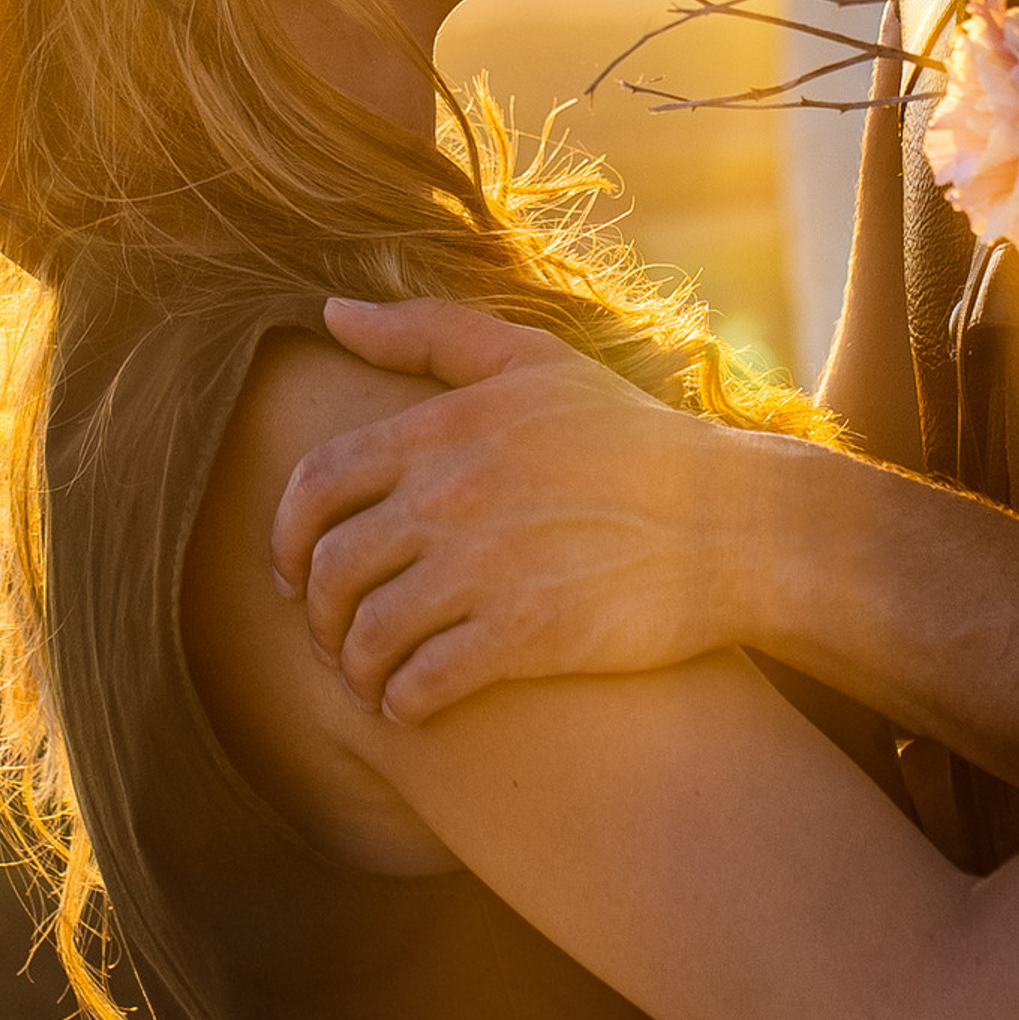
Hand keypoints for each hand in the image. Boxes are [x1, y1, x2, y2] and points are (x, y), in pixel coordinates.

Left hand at [267, 295, 785, 722]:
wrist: (733, 522)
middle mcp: (451, 495)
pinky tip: (413, 706)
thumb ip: (427, 331)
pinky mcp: (527, 633)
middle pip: (330, 567)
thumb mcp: (533, 360)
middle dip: (316, 614)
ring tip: (371, 680)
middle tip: (332, 636)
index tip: (291, 570)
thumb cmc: (630, 438)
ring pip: (368, 633)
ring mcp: (486, 565)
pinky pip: (422, 682)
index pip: (315, 483)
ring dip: (355, 667)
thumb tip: (331, 313)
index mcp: (443, 430)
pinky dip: (402, 703)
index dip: (285, 535)